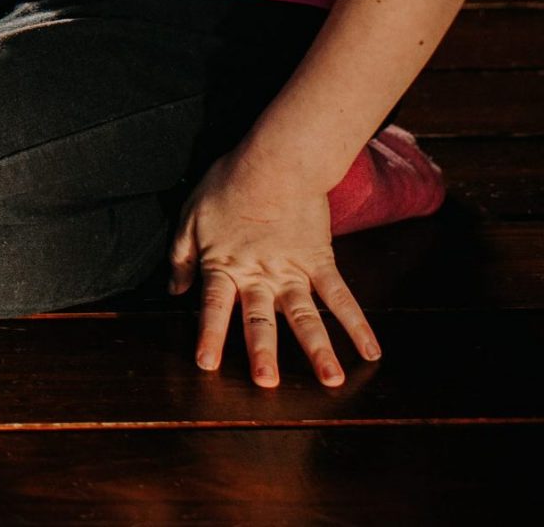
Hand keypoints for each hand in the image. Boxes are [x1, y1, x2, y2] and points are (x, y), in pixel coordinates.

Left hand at [168, 149, 380, 387]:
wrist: (275, 159)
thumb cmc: (228, 184)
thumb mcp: (190, 216)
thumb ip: (181, 256)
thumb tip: (173, 291)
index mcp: (225, 265)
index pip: (214, 306)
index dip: (210, 334)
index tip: (207, 365)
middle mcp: (260, 275)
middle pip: (261, 318)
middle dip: (263, 352)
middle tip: (267, 383)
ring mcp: (294, 270)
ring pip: (306, 315)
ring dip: (318, 349)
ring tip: (330, 381)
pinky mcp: (322, 261)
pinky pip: (341, 296)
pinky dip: (357, 323)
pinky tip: (370, 351)